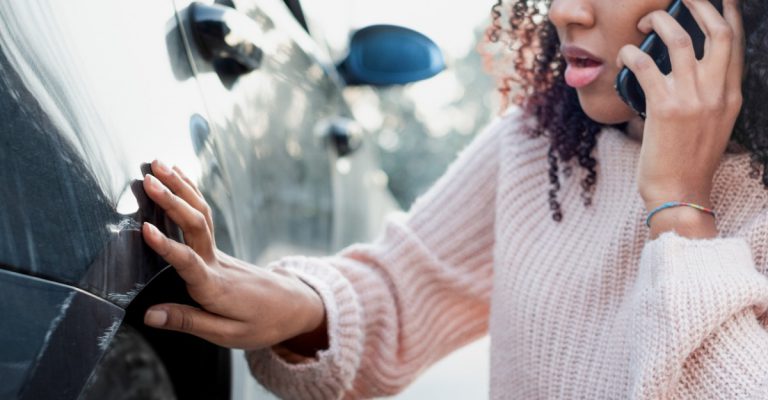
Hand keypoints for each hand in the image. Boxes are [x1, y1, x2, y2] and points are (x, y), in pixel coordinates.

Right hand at [140, 160, 325, 349]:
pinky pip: (203, 214)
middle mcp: (217, 262)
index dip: (167, 246)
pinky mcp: (219, 248)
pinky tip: (177, 175)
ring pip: (201, 212)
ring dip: (179, 187)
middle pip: (195, 225)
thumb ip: (187, 322)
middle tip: (147, 179)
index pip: (188, 263)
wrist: (294, 307)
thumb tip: (149, 315)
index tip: (144, 229)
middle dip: (171, 200)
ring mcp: (220, 251)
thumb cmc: (261, 324)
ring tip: (156, 164)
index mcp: (215, 287)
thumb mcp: (227, 335)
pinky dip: (190, 192)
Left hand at [617, 0, 743, 236]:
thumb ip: (707, 95)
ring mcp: (692, 99)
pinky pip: (645, 65)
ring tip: (645, 23)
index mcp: (731, 95)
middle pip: (717, 31)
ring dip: (660, 23)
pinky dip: (631, 53)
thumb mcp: (712, 125)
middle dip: (698, 5)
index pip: (736, 42)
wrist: (679, 194)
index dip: (727, 13)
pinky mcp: (664, 108)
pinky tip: (624, 54)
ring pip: (680, 40)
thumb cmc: (688, 161)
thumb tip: (683, 70)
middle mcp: (717, 92)